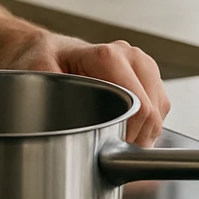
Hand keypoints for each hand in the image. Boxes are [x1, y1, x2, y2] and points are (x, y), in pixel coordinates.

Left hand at [15, 34, 169, 145]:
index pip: (140, 106)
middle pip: (153, 112)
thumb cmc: (45, 61)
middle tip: (111, 148)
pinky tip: (126, 129)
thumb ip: (53, 94)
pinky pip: (160, 108)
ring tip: (116, 138)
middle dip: (136, 137)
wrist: (50, 50)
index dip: (129, 133)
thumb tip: (67, 122)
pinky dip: (147, 124)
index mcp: (108, 56)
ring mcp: (142, 64)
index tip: (110, 146)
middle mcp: (131, 56)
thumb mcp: (38, 74)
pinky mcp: (148, 75)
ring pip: (160, 112)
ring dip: (144, 132)